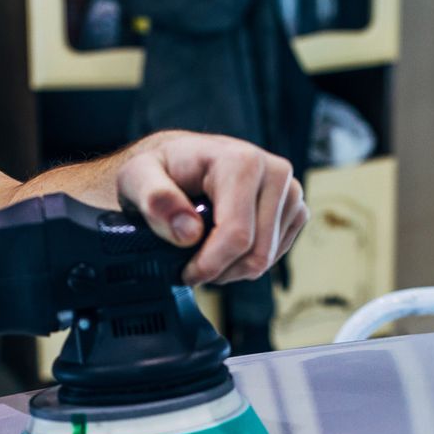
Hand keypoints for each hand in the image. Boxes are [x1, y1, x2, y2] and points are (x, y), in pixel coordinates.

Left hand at [115, 132, 308, 286]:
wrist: (183, 160)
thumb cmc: (162, 168)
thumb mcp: (138, 177)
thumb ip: (155, 199)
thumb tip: (189, 232)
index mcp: (241, 161)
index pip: (237, 235)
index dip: (209, 265)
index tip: (186, 272)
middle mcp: (274, 172)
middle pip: (257, 253)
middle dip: (221, 270)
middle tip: (192, 265)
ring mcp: (290, 191)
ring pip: (267, 258)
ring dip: (233, 267)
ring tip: (206, 251)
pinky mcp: (295, 208)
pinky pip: (277, 254)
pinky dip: (248, 260)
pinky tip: (226, 246)